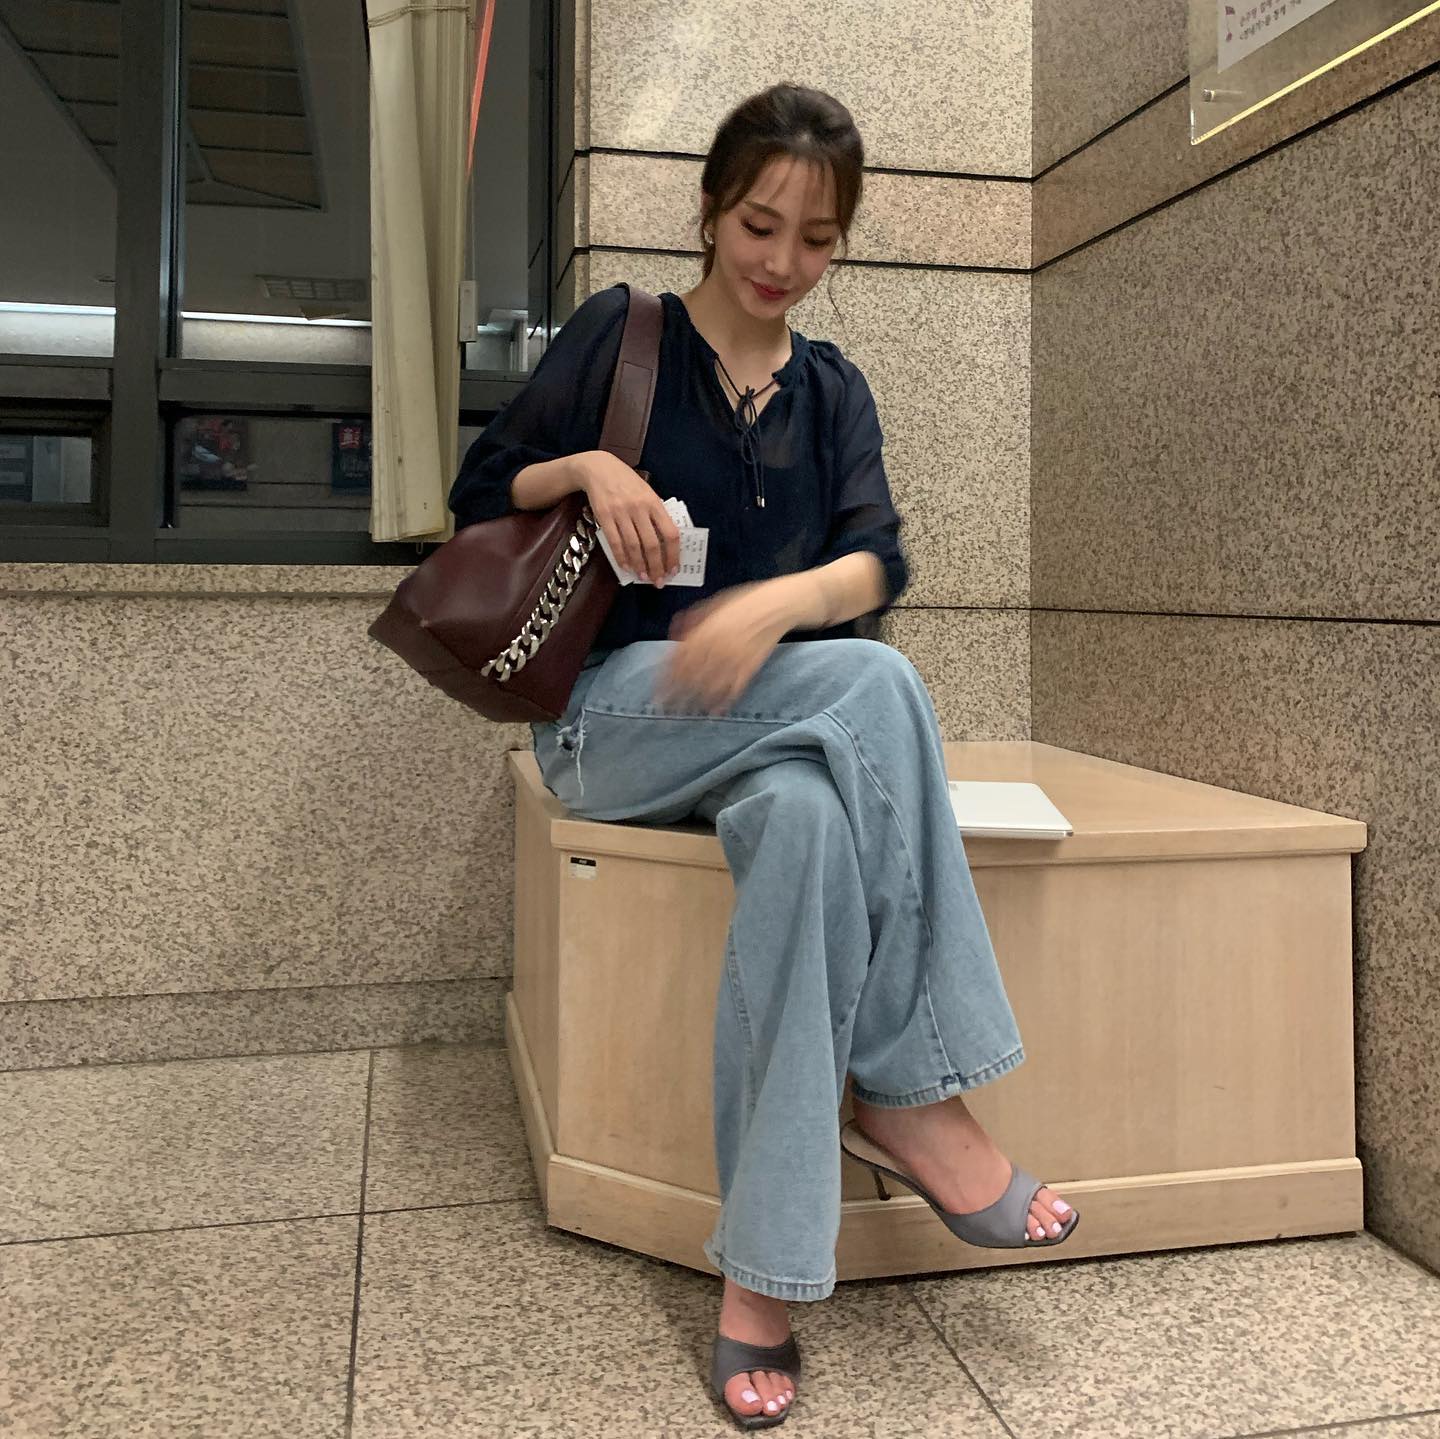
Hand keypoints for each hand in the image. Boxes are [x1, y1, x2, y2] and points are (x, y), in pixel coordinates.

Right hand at [570, 451, 679, 584]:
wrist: (599, 468)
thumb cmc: (626, 482)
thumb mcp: (647, 492)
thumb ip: (656, 513)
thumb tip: (664, 542)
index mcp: (654, 503)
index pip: (670, 533)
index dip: (673, 555)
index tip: (673, 569)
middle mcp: (639, 508)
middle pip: (652, 544)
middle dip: (656, 567)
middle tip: (658, 581)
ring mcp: (621, 513)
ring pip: (633, 546)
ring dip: (639, 565)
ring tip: (643, 576)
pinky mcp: (605, 516)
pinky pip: (615, 542)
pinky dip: (622, 557)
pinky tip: (626, 567)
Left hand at [657, 582, 796, 714]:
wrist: (776, 605)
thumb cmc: (743, 601)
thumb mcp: (712, 603)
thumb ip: (692, 620)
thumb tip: (675, 635)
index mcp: (704, 632)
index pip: (678, 660)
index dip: (666, 678)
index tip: (658, 691)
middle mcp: (715, 648)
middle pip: (690, 677)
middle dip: (675, 695)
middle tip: (665, 709)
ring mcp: (733, 660)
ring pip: (710, 686)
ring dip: (696, 702)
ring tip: (685, 714)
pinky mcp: (750, 668)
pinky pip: (734, 690)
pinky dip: (724, 702)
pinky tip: (715, 712)